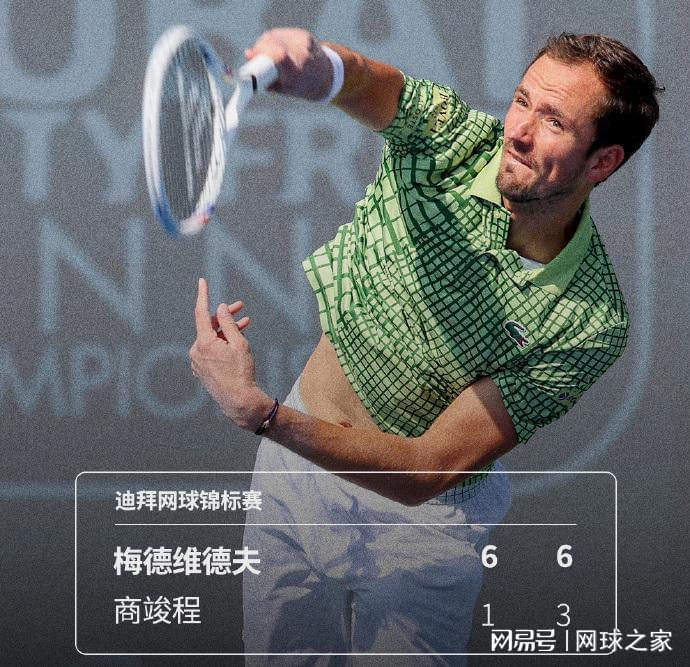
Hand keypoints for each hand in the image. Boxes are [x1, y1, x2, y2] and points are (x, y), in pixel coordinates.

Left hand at [189, 278, 273, 429]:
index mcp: (203, 343)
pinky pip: (210, 350)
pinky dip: (222, 343)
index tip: (202, 281)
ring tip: (245, 324)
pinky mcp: (202, 369)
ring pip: (211, 338)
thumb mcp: (239, 343)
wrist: (239, 401)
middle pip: (210, 326)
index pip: (201, 312)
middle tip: (241, 307)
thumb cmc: (241, 372)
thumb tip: (221, 307)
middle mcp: (196, 351)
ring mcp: (197, 362)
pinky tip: (236, 342)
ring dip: (226, 331)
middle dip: (225, 316)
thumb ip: (229, 323)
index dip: (203, 295)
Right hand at [244, 27, 332, 99]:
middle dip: (259, 48)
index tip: (250, 56)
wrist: (329, 77)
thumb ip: (267, 78)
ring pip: (274, 36)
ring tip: (269, 56)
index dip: (260, 52)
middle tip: (256, 58)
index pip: (278, 56)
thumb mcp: (286, 90)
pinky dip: (275, 41)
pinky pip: (281, 34)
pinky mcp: (303, 35)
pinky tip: (277, 49)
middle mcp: (302, 54)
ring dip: (266, 44)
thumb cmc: (305, 87)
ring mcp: (304, 42)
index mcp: (298, 73)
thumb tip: (248, 61)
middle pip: (271, 42)